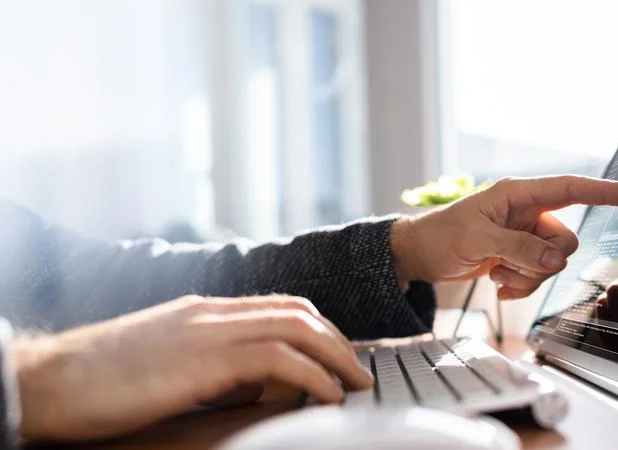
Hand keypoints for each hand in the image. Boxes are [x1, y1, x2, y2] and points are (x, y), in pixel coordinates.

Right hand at [13, 295, 371, 441]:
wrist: (52, 381)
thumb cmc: (103, 380)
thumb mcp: (170, 365)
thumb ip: (215, 366)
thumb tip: (255, 387)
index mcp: (204, 310)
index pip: (278, 307)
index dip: (318, 329)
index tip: (340, 354)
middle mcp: (212, 311)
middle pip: (298, 312)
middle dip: (338, 340)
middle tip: (360, 370)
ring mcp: (209, 329)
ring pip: (298, 329)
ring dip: (337, 357)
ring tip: (357, 385)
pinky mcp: (205, 358)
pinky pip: (279, 360)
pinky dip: (314, 376)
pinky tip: (328, 396)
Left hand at [391, 176, 617, 298]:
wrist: (420, 255)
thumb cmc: (442, 234)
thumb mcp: (479, 238)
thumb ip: (520, 248)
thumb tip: (556, 261)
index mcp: (520, 195)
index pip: (572, 189)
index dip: (605, 192)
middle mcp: (528, 213)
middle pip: (565, 241)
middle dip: (542, 261)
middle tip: (508, 263)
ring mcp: (525, 236)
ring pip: (553, 264)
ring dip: (527, 277)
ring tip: (496, 273)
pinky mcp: (519, 257)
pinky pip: (539, 277)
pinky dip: (521, 286)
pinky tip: (498, 282)